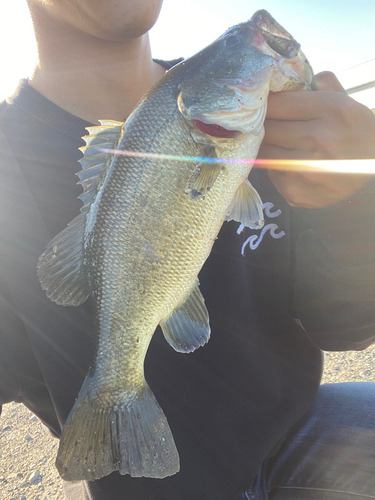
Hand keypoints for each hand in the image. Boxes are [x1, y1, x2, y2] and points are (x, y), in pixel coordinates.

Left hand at [259, 72, 374, 207]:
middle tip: (267, 125)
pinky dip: (277, 168)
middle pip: (268, 128)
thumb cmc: (355, 132)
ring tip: (280, 143)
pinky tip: (291, 165)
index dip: (268, 104)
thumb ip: (321, 84)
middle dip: (265, 125)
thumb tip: (292, 76)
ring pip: (266, 152)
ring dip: (269, 147)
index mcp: (332, 110)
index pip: (279, 103)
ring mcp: (306, 169)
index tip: (265, 106)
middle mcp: (319, 139)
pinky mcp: (297, 191)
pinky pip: (272, 174)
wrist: (373, 171)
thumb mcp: (346, 101)